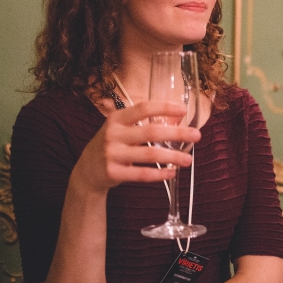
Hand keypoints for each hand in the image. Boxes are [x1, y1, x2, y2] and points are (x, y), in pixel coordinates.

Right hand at [70, 100, 200, 195]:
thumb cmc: (113, 145)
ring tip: (188, 160)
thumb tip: (179, 114)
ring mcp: (112, 154)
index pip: (143, 108)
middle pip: (151, 132)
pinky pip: (142, 174)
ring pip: (149, 155)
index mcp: (117, 118)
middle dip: (177, 133)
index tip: (184, 109)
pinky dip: (160, 174)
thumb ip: (147, 121)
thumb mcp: (124, 129)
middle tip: (196, 135)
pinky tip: (172, 173)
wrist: (87, 171)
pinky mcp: (113, 173)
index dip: (164, 107)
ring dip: (172, 157)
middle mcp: (113, 134)